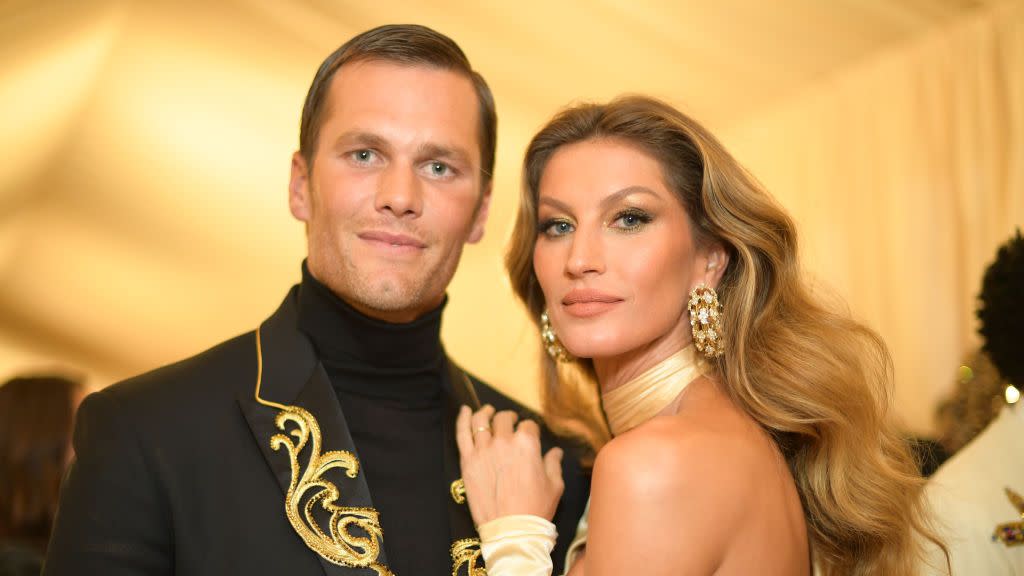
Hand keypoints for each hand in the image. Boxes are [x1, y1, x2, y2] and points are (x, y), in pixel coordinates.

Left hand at [455, 405, 564, 526]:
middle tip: (510, 423)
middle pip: (504, 419)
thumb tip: (555, 452)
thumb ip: (554, 464)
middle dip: (509, 419)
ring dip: (486, 413)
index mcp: (527, 444)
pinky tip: (465, 410)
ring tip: (488, 411)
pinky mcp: (468, 461)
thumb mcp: (554, 485)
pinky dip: (463, 418)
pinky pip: (462, 433)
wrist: (511, 530)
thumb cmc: (535, 509)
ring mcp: (483, 450)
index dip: (530, 429)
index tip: (529, 434)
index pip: (528, 425)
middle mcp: (504, 441)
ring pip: (482, 421)